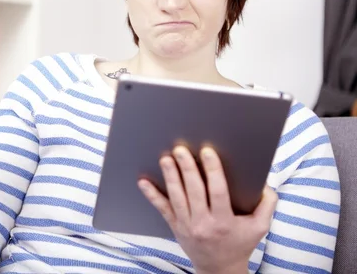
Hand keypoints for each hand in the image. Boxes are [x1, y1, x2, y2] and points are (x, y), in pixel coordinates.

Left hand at [138, 145, 277, 273]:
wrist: (219, 269)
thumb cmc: (240, 244)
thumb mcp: (260, 227)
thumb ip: (267, 204)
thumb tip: (266, 183)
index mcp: (225, 221)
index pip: (218, 192)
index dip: (212, 170)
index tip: (207, 151)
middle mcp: (204, 223)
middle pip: (194, 191)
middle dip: (187, 168)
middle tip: (180, 149)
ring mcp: (187, 225)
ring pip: (176, 197)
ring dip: (170, 176)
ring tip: (166, 158)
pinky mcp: (175, 226)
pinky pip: (162, 208)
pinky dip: (151, 195)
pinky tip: (143, 182)